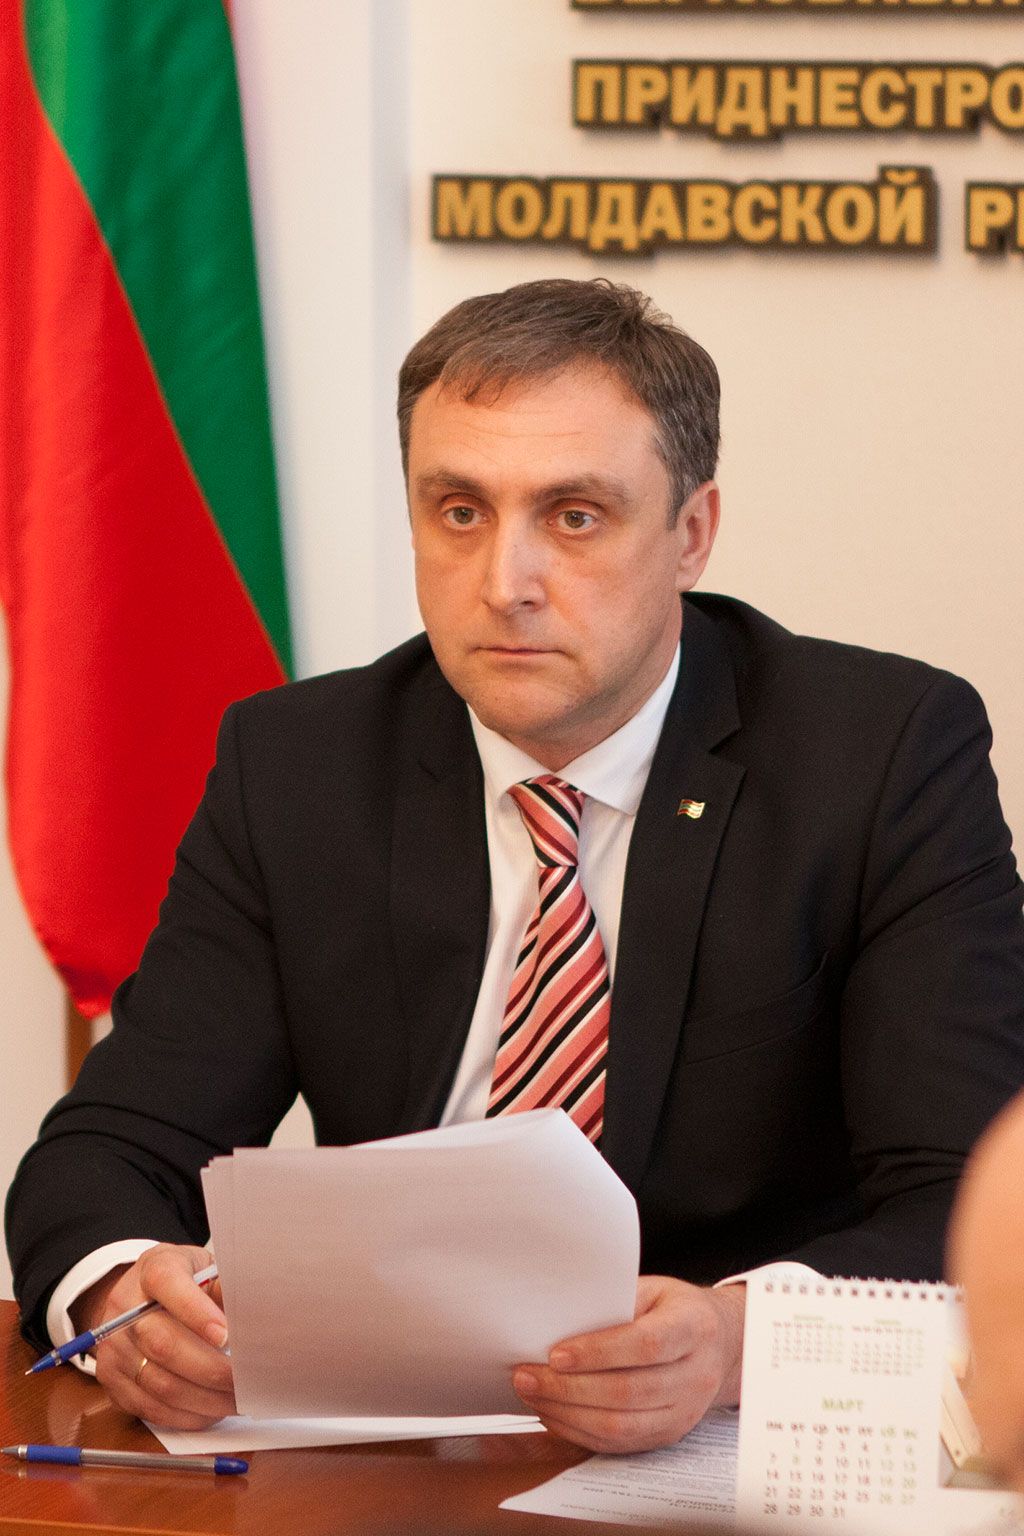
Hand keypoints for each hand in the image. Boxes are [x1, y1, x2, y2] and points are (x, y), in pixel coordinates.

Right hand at [76, 1244, 235, 1429]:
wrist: (134, 1298)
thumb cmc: (181, 1281)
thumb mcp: (203, 1267)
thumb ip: (224, 1286)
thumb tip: (255, 1313)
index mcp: (152, 1269)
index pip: (167, 1284)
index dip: (196, 1311)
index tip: (226, 1336)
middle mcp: (125, 1309)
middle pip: (163, 1345)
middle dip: (210, 1369)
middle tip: (244, 1381)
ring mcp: (114, 1348)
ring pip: (159, 1384)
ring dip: (204, 1400)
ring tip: (236, 1401)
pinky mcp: (111, 1381)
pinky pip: (150, 1409)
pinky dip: (186, 1415)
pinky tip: (211, 1410)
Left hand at [512, 1275, 744, 1452]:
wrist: (722, 1344)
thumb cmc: (677, 1310)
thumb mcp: (654, 1289)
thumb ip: (616, 1302)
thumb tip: (562, 1319)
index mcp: (694, 1329)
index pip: (645, 1346)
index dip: (599, 1353)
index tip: (556, 1354)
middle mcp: (695, 1375)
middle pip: (627, 1392)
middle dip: (569, 1388)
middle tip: (527, 1376)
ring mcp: (685, 1412)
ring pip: (621, 1425)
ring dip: (568, 1414)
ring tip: (533, 1395)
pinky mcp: (669, 1435)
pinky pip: (620, 1444)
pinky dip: (580, 1432)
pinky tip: (554, 1414)